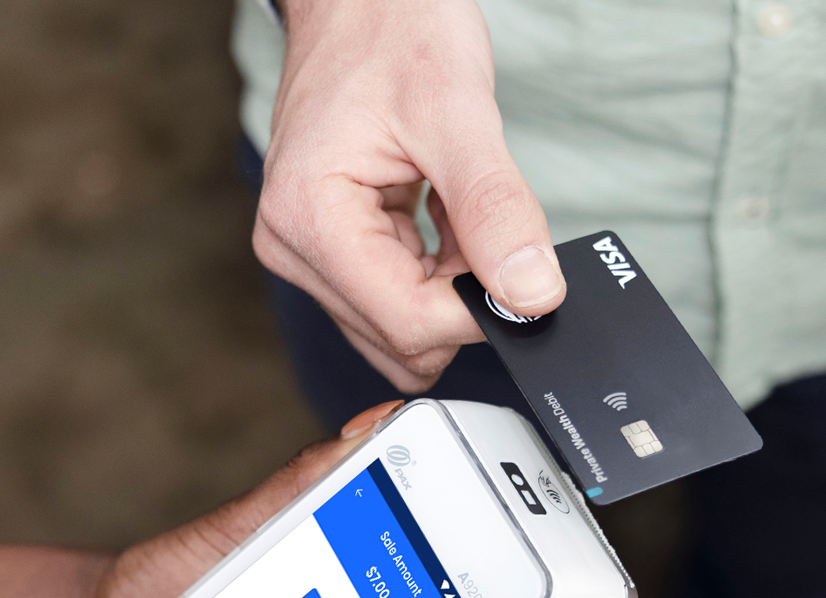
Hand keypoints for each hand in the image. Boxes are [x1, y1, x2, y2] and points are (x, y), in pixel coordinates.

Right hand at [252, 0, 565, 390]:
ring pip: (402, 329)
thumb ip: (496, 210)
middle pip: (401, 338)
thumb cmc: (394, 29)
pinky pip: (397, 300)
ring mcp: (307, 253)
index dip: (478, 310)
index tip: (523, 273)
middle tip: (485, 223)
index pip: (406, 322)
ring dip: (451, 285)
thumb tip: (532, 294)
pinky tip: (444, 216)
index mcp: (307, 217)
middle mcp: (293, 247)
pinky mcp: (329, 252)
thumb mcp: (458, 112)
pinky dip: (439, 271)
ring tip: (457, 207)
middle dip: (462, 296)